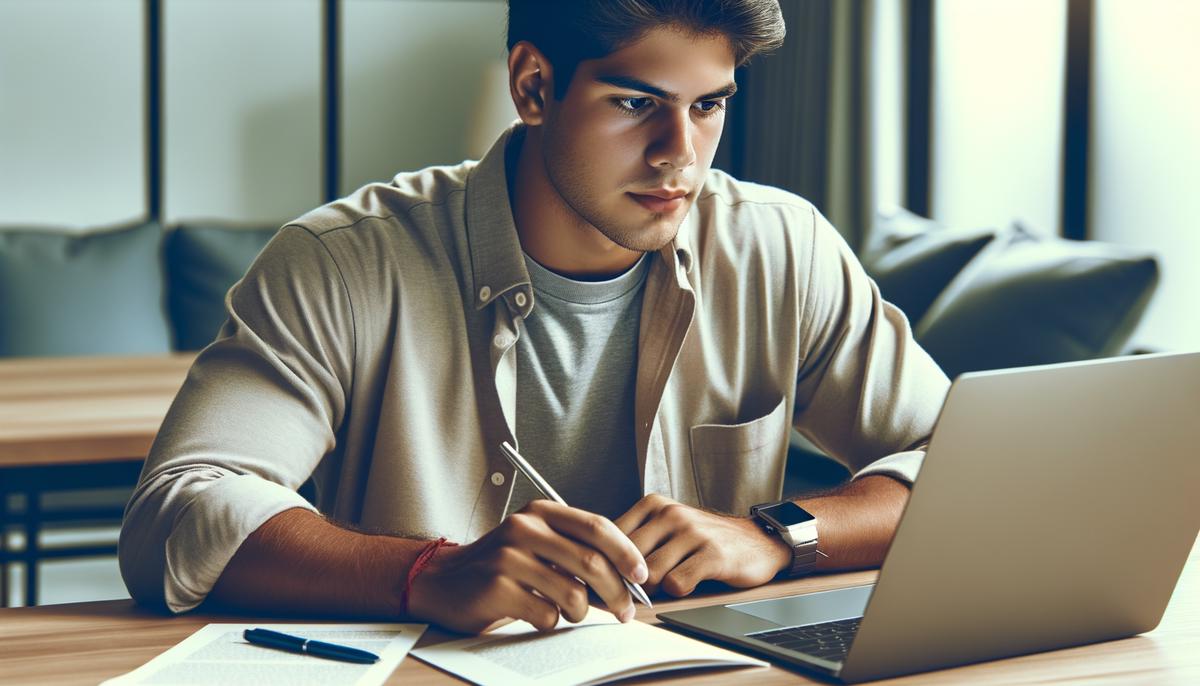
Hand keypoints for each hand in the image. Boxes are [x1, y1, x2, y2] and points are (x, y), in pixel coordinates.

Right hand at [407, 499, 648, 632]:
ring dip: (582, 612)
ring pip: (573, 593)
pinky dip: (551, 621)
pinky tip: (537, 614)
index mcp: (540, 511)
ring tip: (572, 613)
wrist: (443, 581)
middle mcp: (524, 527)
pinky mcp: (496, 587)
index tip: (642, 575)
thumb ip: (575, 549)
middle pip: (591, 561)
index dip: (626, 551)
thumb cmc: (501, 566)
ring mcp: (508, 557)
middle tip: (626, 611)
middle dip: (617, 592)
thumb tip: (627, 576)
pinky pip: (546, 614)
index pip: (597, 525)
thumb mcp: (536, 542)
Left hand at [614, 494, 790, 597]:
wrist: (757, 540)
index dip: (605, 563)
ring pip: (650, 573)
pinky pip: (677, 582)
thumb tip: (597, 565)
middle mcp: (671, 514)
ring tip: (660, 590)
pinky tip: (686, 586)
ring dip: (652, 589)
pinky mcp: (713, 554)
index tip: (605, 579)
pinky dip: (676, 591)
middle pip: (627, 558)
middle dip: (626, 581)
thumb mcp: (667, 527)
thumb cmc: (704, 539)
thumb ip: (636, 540)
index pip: (611, 537)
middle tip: (630, 594)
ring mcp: (693, 533)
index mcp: (654, 505)